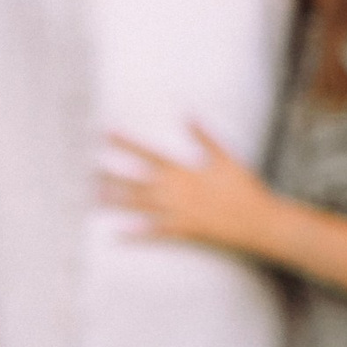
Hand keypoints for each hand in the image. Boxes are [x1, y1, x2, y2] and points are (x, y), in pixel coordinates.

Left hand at [101, 123, 277, 254]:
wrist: (260, 221)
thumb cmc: (246, 188)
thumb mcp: (226, 158)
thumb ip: (204, 136)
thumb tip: (187, 112)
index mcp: (184, 171)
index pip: (148, 153)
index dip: (125, 143)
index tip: (105, 134)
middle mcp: (176, 191)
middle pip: (135, 181)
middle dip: (110, 175)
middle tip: (86, 170)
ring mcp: (178, 213)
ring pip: (140, 206)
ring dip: (116, 202)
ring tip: (94, 198)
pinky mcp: (184, 231)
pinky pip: (155, 233)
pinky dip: (136, 234)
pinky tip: (117, 234)